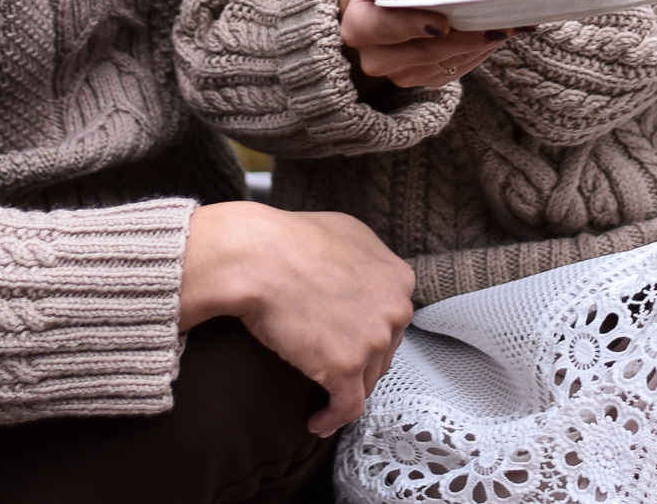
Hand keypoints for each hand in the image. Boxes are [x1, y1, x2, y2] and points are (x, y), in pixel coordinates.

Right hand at [180, 203, 414, 436]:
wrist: (258, 258)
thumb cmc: (289, 241)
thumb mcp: (347, 234)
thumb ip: (368, 262)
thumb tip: (364, 280)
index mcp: (399, 279)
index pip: (393, 321)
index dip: (371, 335)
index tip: (355, 346)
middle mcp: (395, 309)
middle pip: (384, 352)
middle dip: (361, 364)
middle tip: (336, 370)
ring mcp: (373, 340)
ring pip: (366, 381)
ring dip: (346, 392)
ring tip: (325, 398)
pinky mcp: (345, 367)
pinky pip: (347, 407)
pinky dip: (332, 418)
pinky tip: (317, 421)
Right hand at [340, 0, 518, 89]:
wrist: (395, 0)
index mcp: (358, 27)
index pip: (385, 30)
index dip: (413, 26)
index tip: (442, 22)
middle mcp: (375, 59)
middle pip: (424, 52)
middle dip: (463, 39)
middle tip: (498, 26)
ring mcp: (401, 74)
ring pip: (445, 63)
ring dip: (479, 45)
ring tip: (510, 27)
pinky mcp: (425, 79)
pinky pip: (456, 69)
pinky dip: (480, 51)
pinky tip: (499, 34)